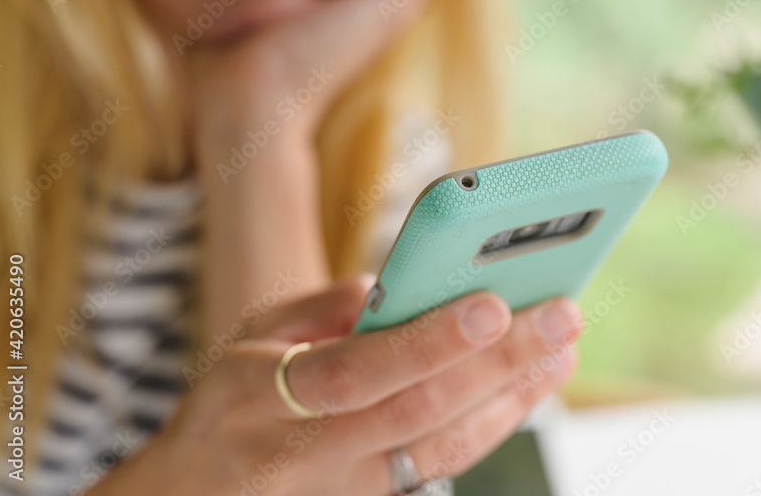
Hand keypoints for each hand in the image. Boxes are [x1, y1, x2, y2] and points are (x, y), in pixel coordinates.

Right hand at [113, 277, 581, 495]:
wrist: (197, 495)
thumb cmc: (230, 400)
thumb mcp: (250, 339)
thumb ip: (321, 309)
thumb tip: (396, 286)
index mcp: (265, 396)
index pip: (359, 370)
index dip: (428, 340)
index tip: (492, 303)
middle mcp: (312, 451)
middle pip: (421, 410)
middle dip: (500, 362)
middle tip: (562, 314)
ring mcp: (349, 487)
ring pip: (445, 446)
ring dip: (514, 395)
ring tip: (563, 347)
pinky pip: (446, 464)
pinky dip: (495, 421)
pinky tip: (531, 384)